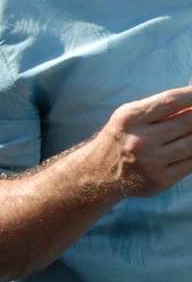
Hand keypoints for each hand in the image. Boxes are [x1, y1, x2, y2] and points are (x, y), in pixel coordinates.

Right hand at [86, 84, 191, 198]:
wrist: (99, 173)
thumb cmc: (122, 137)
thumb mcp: (130, 116)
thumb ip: (160, 108)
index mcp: (130, 118)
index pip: (171, 101)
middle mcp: (140, 140)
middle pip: (188, 122)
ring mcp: (151, 161)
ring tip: (190, 132)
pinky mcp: (161, 180)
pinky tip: (189, 149)